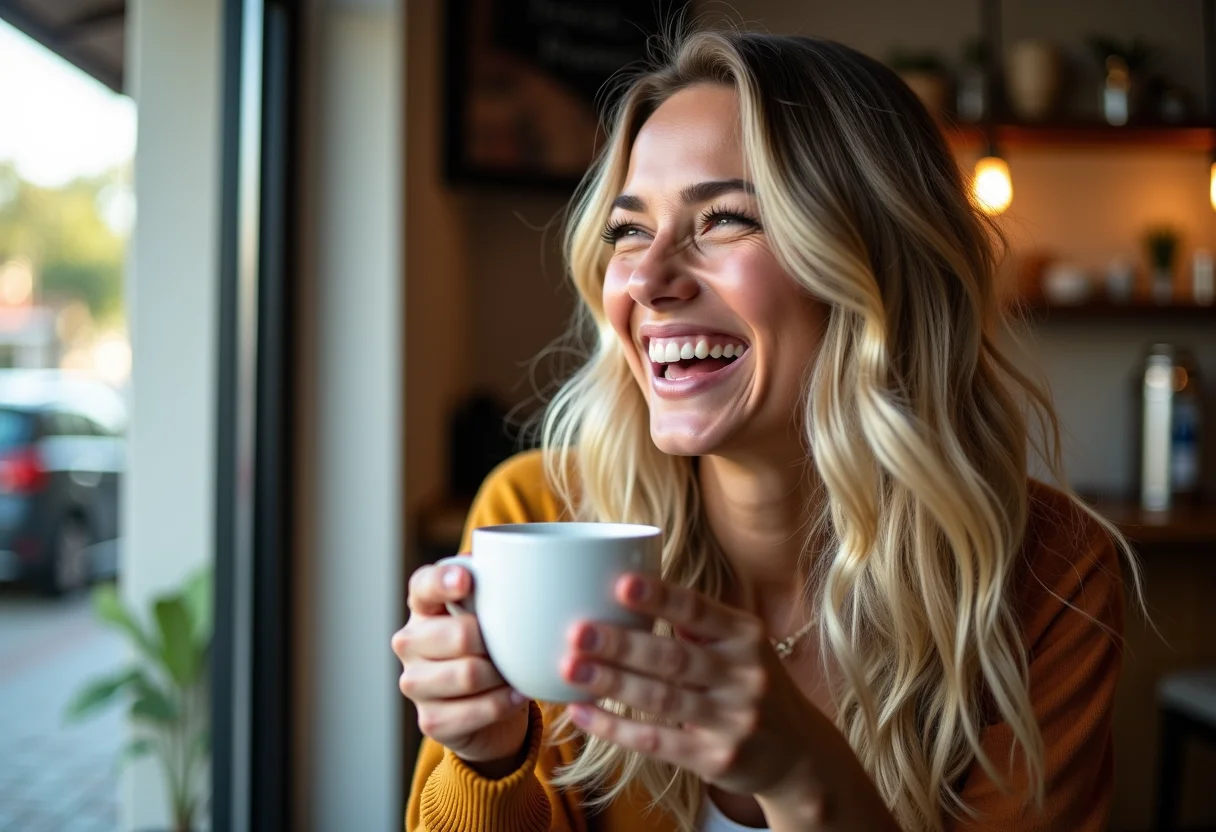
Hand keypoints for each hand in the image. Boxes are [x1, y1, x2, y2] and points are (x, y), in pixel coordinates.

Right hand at [393, 562, 529, 770]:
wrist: (493, 704)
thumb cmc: (494, 644)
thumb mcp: (496, 611)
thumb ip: (498, 584)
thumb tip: (512, 563)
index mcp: (424, 605)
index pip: (425, 585)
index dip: (443, 580)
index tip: (467, 580)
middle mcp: (410, 641)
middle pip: (458, 634)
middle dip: (494, 643)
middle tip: (514, 646)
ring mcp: (414, 682)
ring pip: (468, 674)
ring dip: (502, 675)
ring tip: (515, 672)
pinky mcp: (429, 719)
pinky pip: (474, 711)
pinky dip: (502, 704)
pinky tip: (515, 696)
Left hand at [560, 574, 825, 803]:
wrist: (797, 753)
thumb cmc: (750, 684)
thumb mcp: (741, 646)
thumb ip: (698, 623)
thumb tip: (631, 589)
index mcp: (747, 636)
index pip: (698, 610)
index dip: (660, 597)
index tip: (621, 583)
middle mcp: (744, 676)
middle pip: (673, 657)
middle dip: (621, 643)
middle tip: (577, 630)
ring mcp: (732, 720)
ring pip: (661, 699)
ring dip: (610, 683)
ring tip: (569, 668)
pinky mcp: (715, 758)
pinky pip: (656, 740)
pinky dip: (614, 727)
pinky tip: (582, 712)